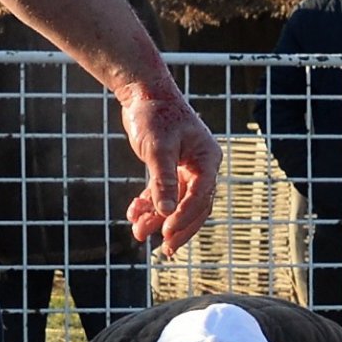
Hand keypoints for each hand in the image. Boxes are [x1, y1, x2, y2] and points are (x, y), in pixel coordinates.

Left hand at [114, 75, 220, 255]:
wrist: (142, 93)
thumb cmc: (154, 114)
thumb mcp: (157, 148)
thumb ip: (163, 180)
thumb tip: (165, 212)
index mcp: (207, 159)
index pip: (202, 196)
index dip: (185, 217)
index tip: (167, 234)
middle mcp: (201, 165)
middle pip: (194, 206)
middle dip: (177, 227)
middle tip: (164, 249)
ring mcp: (186, 168)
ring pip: (176, 203)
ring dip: (158, 218)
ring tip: (138, 232)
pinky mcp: (170, 168)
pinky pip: (163, 194)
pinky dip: (149, 205)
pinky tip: (134, 213)